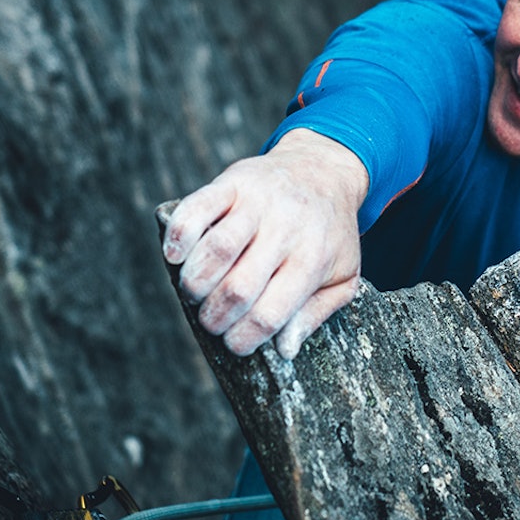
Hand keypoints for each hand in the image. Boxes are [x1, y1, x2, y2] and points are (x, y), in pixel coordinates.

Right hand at [161, 129, 368, 358]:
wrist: (324, 169)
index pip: (270, 314)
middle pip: (239, 288)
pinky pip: (196, 208)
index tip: (235, 344)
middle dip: (215, 318)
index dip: (243, 340)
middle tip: (212, 322)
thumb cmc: (330, 232)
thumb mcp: (343, 275)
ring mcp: (258, 203)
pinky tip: (175, 256)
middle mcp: (286, 229)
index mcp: (312, 260)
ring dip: (195, 283)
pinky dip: (178, 236)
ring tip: (195, 294)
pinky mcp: (233, 181)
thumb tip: (285, 349)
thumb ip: (317, 313)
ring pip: (216, 249)